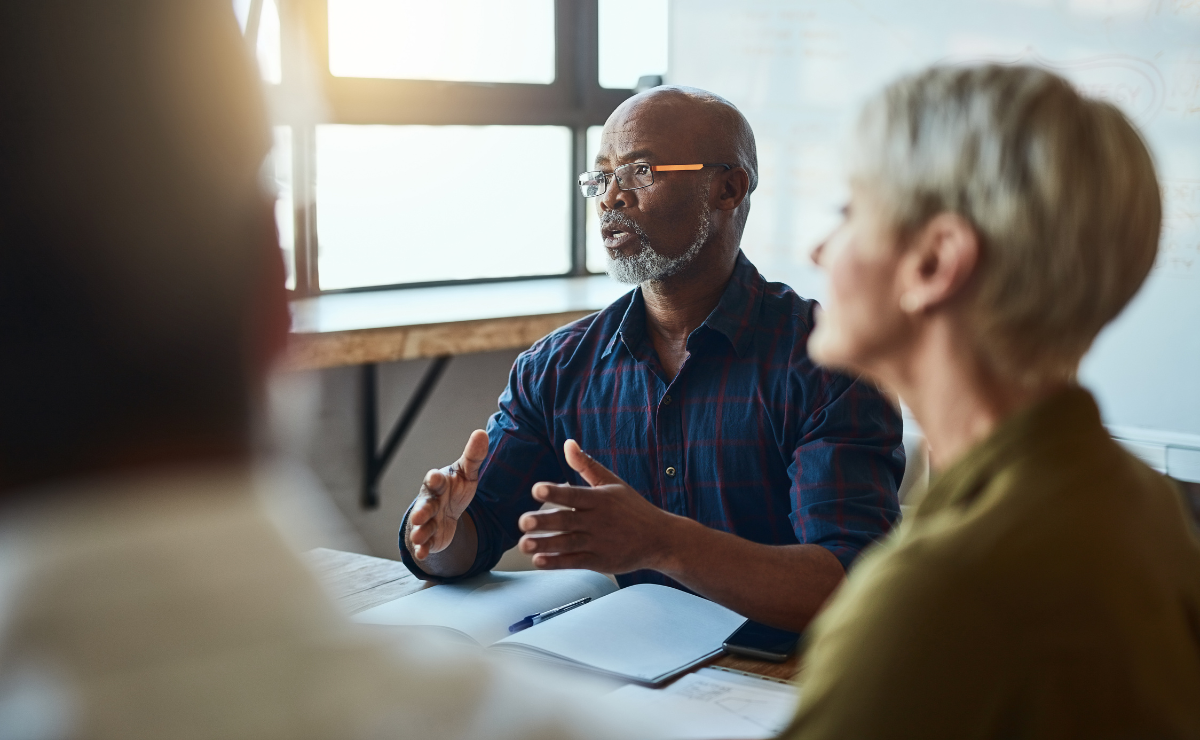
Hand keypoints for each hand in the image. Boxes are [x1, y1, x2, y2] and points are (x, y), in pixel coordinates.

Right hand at [408, 429, 487, 559]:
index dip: (435, 479)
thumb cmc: (455, 489)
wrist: (447, 512)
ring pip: (423, 526)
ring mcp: (428, 521)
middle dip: (422, 510)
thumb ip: (473, 456)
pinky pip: (425, 543)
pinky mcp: (430, 538)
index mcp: (439, 484)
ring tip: (419, 536)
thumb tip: (481, 432)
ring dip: (421, 531)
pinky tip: (423, 553)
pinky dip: (423, 548)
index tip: (435, 476)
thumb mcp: (467, 474)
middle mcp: (430, 502)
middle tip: (420, 515)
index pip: (436, 480)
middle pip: (425, 505)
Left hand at [517, 439, 679, 573]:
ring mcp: (598, 543)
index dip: (555, 492)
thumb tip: (568, 443)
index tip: (537, 490)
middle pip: (567, 521)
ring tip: (524, 544)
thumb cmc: (633, 508)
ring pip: (567, 544)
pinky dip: (556, 562)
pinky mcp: (599, 561)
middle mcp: (597, 521)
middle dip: (544, 522)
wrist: (660, 539)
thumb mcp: (612, 483)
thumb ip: (587, 465)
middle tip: (523, 521)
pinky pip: (574, 562)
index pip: (574, 495)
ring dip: (545, 544)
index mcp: (600, 500)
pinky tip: (539, 560)